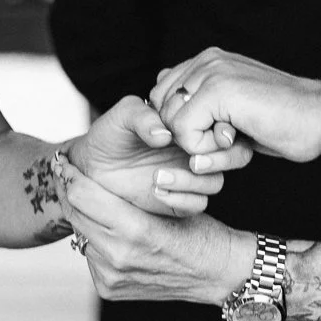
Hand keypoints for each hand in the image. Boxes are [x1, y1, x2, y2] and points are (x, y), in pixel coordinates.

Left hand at [56, 154, 253, 303]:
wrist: (217, 274)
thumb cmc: (200, 232)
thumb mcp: (170, 203)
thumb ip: (129, 195)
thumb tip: (89, 180)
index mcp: (136, 230)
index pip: (83, 196)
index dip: (70, 175)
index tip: (64, 162)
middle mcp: (119, 256)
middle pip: (75, 213)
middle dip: (68, 191)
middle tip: (63, 172)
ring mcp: (111, 276)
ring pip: (81, 234)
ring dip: (84, 217)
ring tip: (88, 198)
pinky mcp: (108, 288)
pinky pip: (90, 254)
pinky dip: (96, 240)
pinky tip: (108, 230)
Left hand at [67, 96, 252, 218]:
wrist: (92, 165)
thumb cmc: (110, 134)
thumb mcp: (122, 116)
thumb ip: (142, 117)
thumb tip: (164, 134)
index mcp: (189, 126)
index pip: (223, 128)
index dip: (221, 132)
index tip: (202, 134)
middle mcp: (194, 151)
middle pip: (227, 158)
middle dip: (212, 160)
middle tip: (190, 160)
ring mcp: (188, 176)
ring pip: (213, 183)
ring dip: (191, 181)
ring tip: (157, 177)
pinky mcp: (178, 200)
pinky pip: (196, 204)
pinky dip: (181, 199)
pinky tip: (156, 190)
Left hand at [150, 48, 320, 162]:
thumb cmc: (285, 121)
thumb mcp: (235, 111)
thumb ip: (202, 106)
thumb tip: (162, 110)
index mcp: (208, 61)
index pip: (161, 97)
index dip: (182, 126)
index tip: (221, 130)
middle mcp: (205, 61)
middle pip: (160, 112)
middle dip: (188, 137)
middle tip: (228, 138)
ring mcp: (210, 72)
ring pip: (171, 124)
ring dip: (201, 145)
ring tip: (235, 138)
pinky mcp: (216, 90)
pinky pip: (184, 133)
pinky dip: (208, 149)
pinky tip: (237, 138)